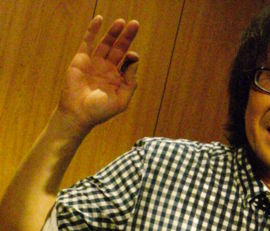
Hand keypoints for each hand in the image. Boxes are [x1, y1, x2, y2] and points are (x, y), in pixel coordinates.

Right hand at [58, 16, 138, 133]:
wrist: (78, 114)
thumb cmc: (100, 111)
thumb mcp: (121, 100)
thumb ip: (130, 82)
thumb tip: (134, 61)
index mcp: (117, 79)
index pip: (128, 62)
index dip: (132, 57)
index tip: (132, 56)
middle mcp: (107, 69)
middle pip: (119, 49)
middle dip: (127, 37)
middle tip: (135, 24)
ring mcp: (94, 62)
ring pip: (106, 43)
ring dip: (113, 32)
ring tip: (121, 22)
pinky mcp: (81, 58)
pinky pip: (88, 41)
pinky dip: (93, 30)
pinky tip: (100, 19)